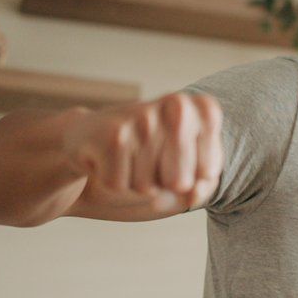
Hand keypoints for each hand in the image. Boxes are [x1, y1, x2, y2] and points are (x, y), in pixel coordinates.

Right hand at [61, 91, 222, 211]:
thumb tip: (192, 192)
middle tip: (151, 166)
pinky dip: (113, 186)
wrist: (88, 138)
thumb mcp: (185, 173)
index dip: (191, 181)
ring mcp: (144, 118)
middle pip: (180, 183)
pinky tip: (107, 163)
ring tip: (128, 162)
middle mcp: (177, 106)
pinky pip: (120, 188)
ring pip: (147, 188)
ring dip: (135, 187)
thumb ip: (202, 187)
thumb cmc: (148, 160)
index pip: (209, 172)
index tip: (182, 164)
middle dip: (163, 188)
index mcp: (203, 110)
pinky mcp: (113, 134)